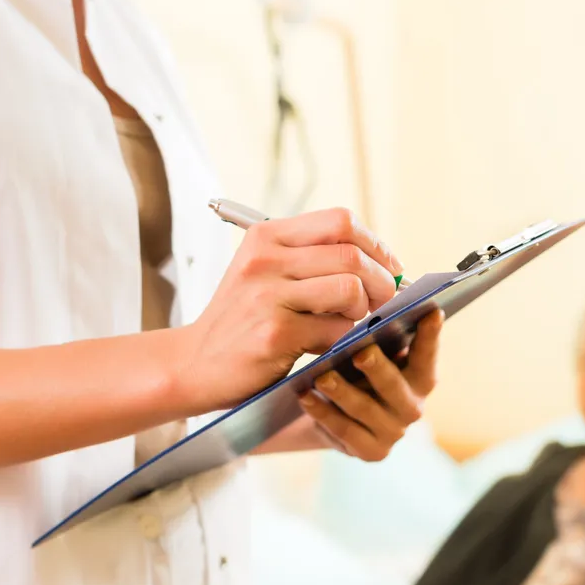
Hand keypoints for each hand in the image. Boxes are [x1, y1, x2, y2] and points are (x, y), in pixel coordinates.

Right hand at [173, 208, 402, 412]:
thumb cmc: (242, 320)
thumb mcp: (266, 274)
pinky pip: (336, 330)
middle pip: (351, 255)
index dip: (376, 244)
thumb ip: (313, 260)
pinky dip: (344, 339)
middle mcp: (265, 260)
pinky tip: (330, 343)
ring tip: (351, 322)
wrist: (193, 363)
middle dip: (381, 280)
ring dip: (363, 310)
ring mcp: (267, 296)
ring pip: (349, 289)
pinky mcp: (274, 333)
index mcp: (267, 237)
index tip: (390, 266)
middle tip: (385, 300)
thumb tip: (383, 263)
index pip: (340, 221)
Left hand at [299, 308, 442, 460]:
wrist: (342, 419)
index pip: (427, 355)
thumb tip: (367, 313)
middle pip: (394, 386)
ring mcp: (393, 433)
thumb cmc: (360, 375)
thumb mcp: (375, 357)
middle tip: (361, 352)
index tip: (431, 312)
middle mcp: (413, 407)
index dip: (430, 336)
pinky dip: (322, 412)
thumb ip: (380, 340)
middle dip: (378, 369)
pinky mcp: (371, 452)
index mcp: (421, 378)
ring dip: (342, 392)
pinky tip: (305, 396)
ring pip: (365, 410)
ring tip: (321, 377)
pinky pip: (343, 430)